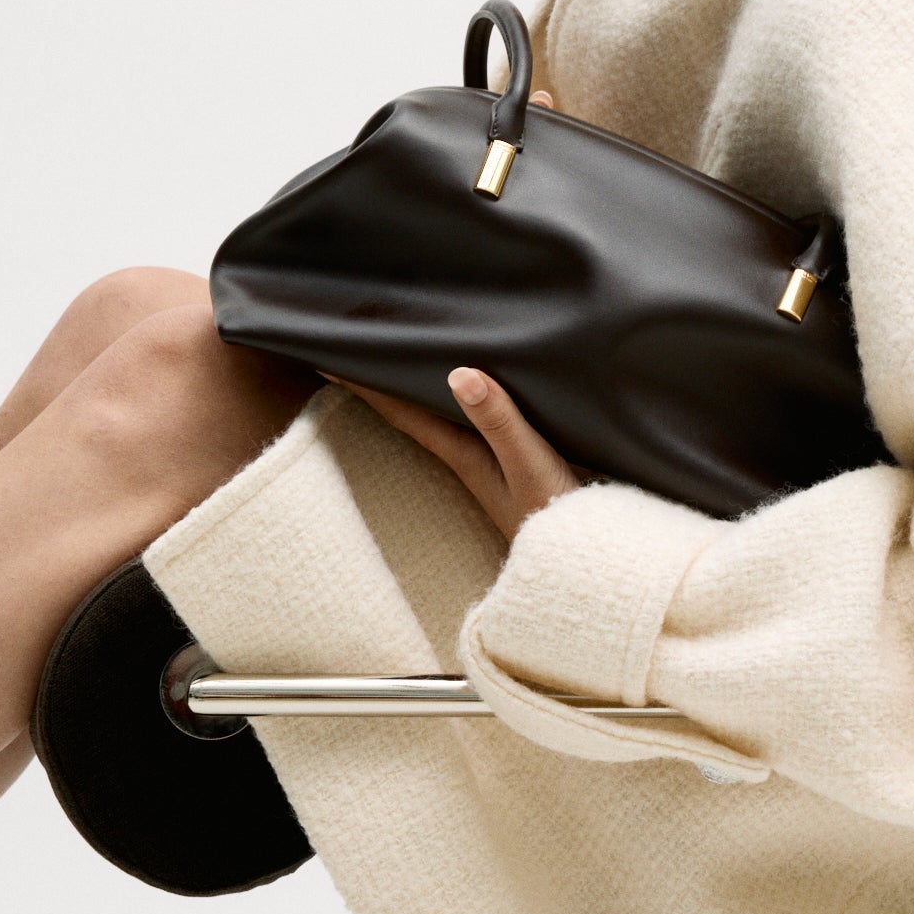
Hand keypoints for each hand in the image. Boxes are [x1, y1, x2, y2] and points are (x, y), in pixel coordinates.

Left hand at [336, 369, 580, 544]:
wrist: (585, 562)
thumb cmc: (555, 516)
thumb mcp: (528, 462)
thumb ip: (498, 419)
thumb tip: (457, 374)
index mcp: (463, 455)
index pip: (404, 414)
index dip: (366, 388)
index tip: (329, 361)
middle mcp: (469, 459)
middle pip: (414, 414)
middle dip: (385, 385)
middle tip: (359, 351)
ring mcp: (490, 466)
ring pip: (441, 419)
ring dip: (418, 394)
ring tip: (400, 365)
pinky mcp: (513, 467)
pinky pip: (472, 426)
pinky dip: (459, 404)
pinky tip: (468, 395)